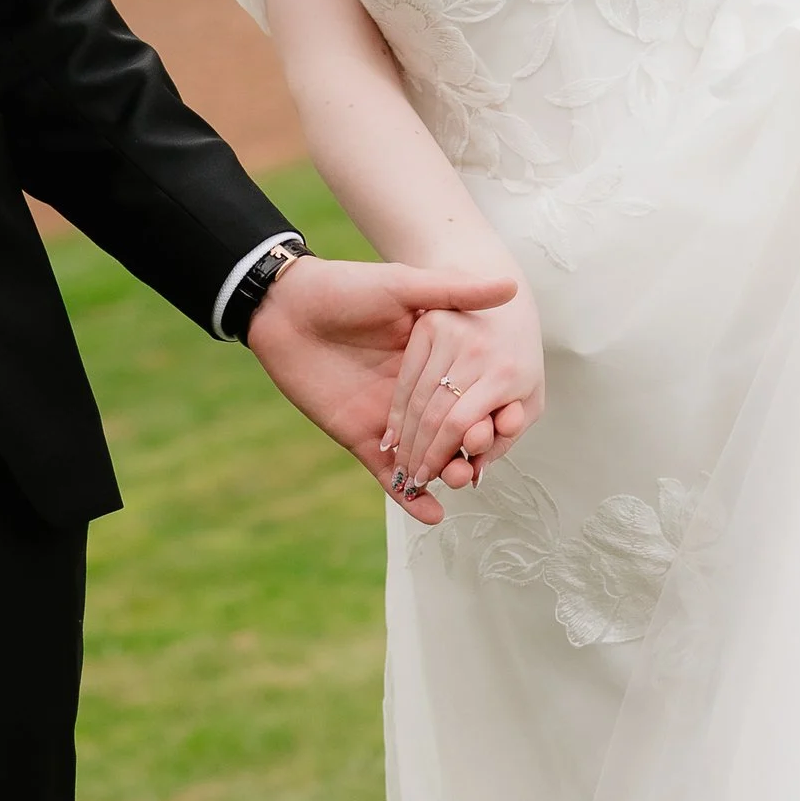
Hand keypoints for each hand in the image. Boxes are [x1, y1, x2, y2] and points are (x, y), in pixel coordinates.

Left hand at [244, 254, 519, 524]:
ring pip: (426, 457)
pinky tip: (433, 514)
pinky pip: (388, 474)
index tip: (513, 422)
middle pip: (453, 431)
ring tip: (463, 483)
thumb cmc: (345, 287)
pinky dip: (410, 497)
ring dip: (446, 474)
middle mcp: (415, 393)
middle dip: (471, 450)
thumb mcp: (404, 285)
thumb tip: (510, 286)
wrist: (286, 307)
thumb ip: (454, 292)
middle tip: (485, 459)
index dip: (493, 410)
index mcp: (434, 358)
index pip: (472, 393)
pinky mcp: (361, 438)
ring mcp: (389, 419)